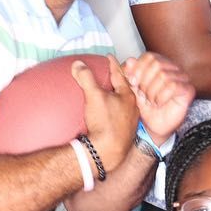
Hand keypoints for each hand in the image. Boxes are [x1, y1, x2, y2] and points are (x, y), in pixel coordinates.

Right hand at [73, 55, 138, 173]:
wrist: (107, 152)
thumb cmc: (105, 123)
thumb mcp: (93, 96)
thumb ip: (86, 78)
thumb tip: (78, 64)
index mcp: (127, 97)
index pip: (120, 75)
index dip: (113, 65)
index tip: (109, 57)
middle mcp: (132, 109)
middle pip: (125, 90)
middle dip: (118, 81)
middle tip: (111, 74)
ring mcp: (129, 123)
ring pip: (124, 104)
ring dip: (117, 97)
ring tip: (109, 93)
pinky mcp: (124, 134)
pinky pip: (120, 117)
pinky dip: (115, 111)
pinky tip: (108, 114)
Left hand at [122, 52, 193, 145]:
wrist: (154, 125)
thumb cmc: (145, 106)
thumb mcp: (132, 88)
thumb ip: (130, 74)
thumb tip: (130, 61)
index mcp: (161, 64)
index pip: (150, 56)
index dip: (138, 69)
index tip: (132, 82)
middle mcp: (173, 68)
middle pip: (157, 64)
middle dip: (144, 81)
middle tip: (142, 94)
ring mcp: (182, 78)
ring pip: (164, 75)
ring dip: (152, 91)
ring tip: (150, 100)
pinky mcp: (188, 90)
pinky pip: (173, 86)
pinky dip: (161, 97)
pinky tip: (158, 103)